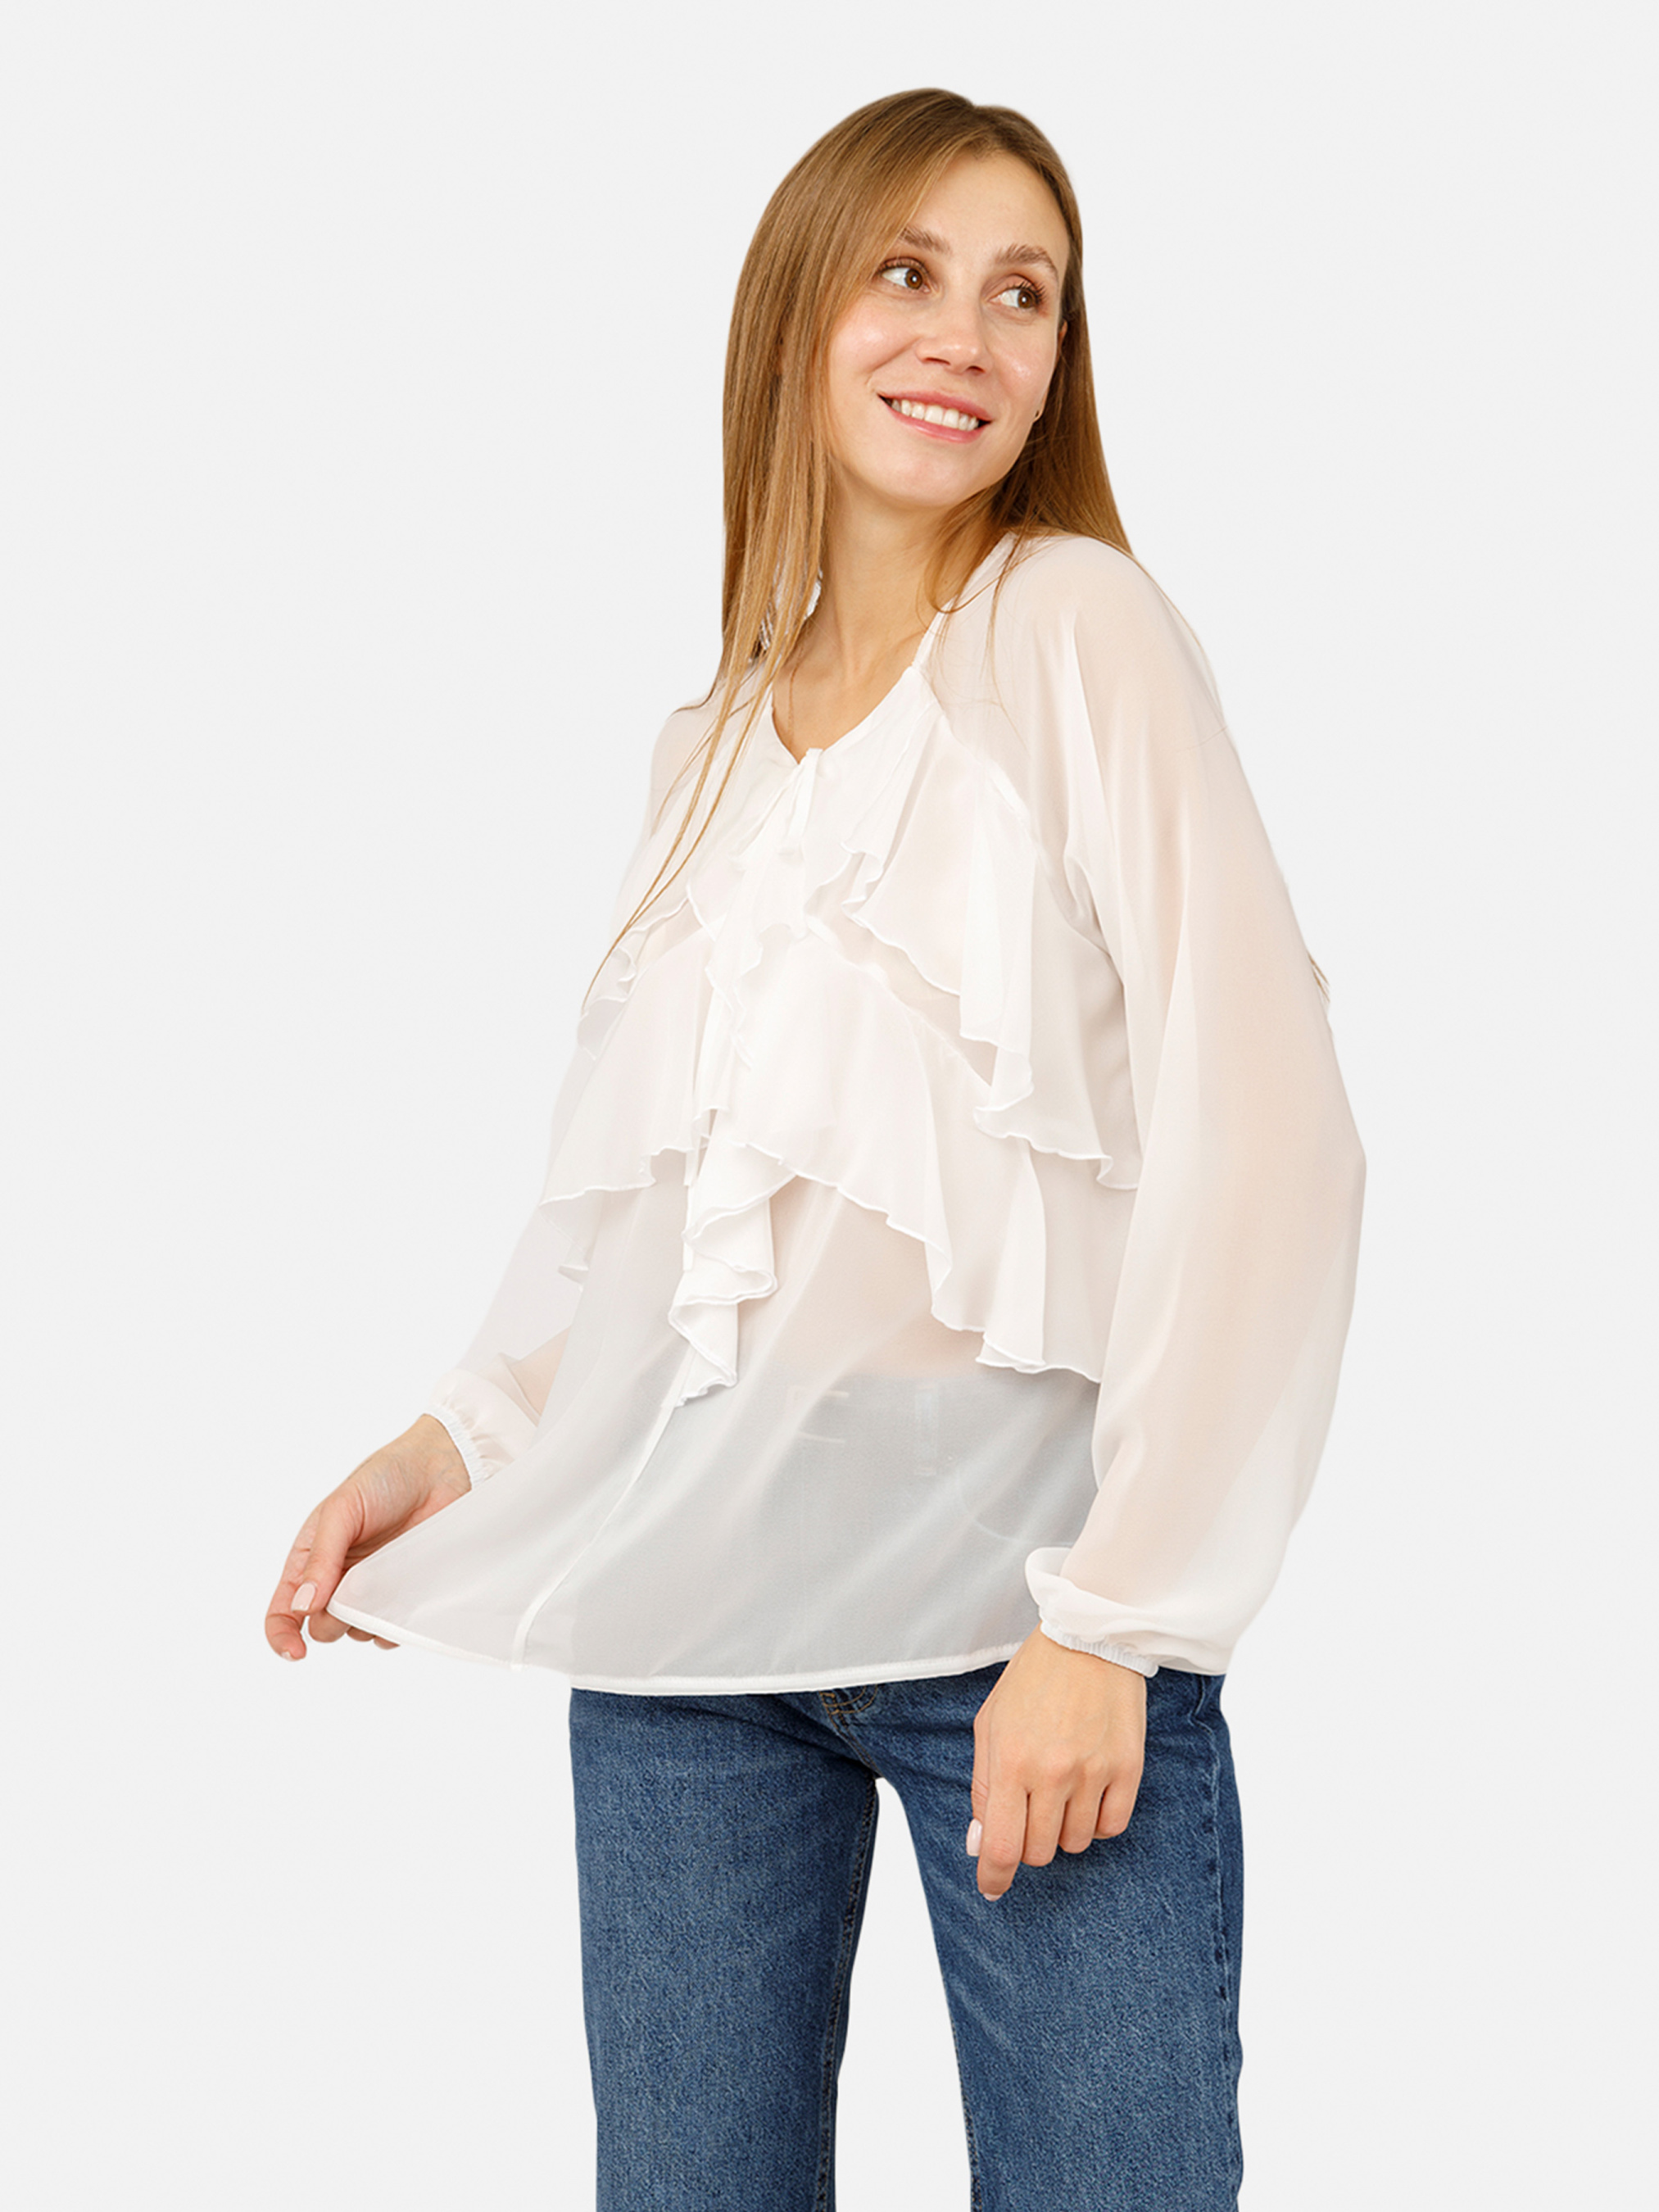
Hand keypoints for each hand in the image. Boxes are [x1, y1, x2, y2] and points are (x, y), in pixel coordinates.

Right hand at [264, 1414, 469, 1660]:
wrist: (442, 1469)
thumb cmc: (385, 1479)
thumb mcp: (342, 1510)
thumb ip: (320, 1557)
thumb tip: (302, 1606)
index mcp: (311, 1559)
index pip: (283, 1611)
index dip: (281, 1636)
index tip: (296, 1653)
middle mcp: (338, 1580)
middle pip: (322, 1629)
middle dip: (333, 1620)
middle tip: (354, 1590)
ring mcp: (372, 1590)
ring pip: (358, 1633)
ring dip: (368, 1619)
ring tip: (387, 1577)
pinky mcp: (404, 1595)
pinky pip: (393, 1630)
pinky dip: (396, 1623)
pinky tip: (405, 1595)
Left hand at [967, 1626, 1146, 1898]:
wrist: (1088, 1639)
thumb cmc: (1032, 1681)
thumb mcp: (990, 1724)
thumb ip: (982, 1786)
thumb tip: (979, 1842)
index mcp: (1011, 1761)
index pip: (1001, 1847)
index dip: (993, 1877)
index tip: (992, 1887)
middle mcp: (1053, 1773)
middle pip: (1039, 1853)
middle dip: (1027, 1842)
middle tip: (1029, 1809)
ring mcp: (1094, 1773)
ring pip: (1075, 1843)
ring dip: (1062, 1828)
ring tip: (1060, 1788)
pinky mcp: (1128, 1769)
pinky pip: (1111, 1827)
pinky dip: (1097, 1820)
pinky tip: (1089, 1791)